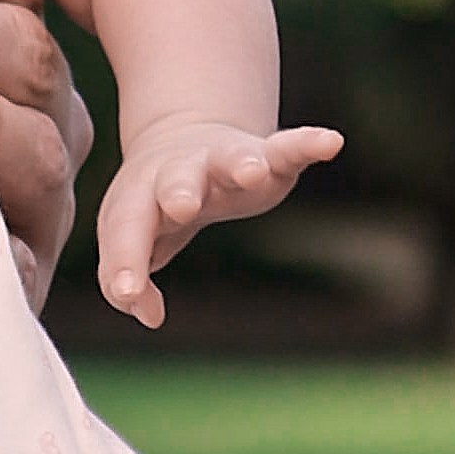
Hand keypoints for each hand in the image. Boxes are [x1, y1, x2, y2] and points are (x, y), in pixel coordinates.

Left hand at [98, 115, 342, 327]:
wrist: (179, 137)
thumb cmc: (150, 206)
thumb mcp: (128, 239)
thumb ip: (125, 282)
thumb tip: (150, 315)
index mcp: (139, 197)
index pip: (127, 229)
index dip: (125, 261)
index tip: (127, 293)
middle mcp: (178, 173)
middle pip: (175, 181)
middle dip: (178, 192)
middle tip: (181, 206)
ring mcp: (221, 161)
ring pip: (229, 160)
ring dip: (240, 164)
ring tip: (253, 173)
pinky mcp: (265, 155)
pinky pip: (288, 148)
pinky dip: (307, 144)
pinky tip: (330, 143)